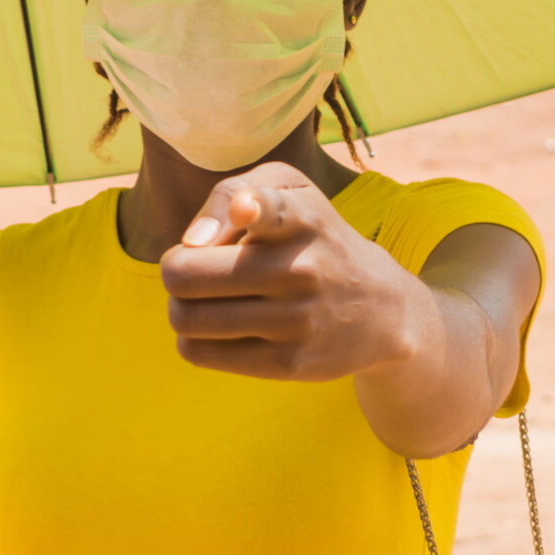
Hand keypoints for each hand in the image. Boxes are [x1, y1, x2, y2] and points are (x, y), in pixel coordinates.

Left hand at [158, 161, 433, 380]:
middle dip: (176, 271)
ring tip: (205, 300)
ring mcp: (295, 320)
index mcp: (301, 218)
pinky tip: (219, 328)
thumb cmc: (311, 238)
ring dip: (181, 307)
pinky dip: (193, 339)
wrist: (379, 307)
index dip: (250, 205)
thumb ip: (230, 193)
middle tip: (192, 271)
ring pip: (185, 318)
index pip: (273, 209)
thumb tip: (191, 242)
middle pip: (184, 276)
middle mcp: (300, 269)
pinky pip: (197, 352)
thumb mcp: (290, 191)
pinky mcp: (287, 364)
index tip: (245, 208)